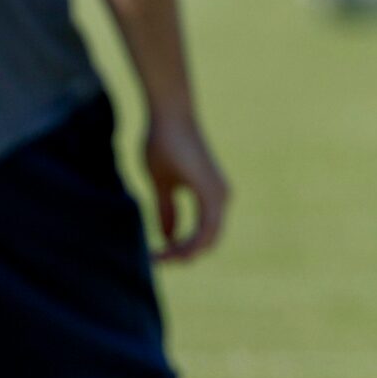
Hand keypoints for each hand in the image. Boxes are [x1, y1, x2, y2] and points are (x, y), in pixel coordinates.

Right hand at [143, 108, 229, 262]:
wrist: (169, 116)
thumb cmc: (163, 143)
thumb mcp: (162, 185)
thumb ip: (166, 211)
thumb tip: (167, 237)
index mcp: (211, 195)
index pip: (202, 234)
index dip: (180, 249)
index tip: (155, 256)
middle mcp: (222, 197)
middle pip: (207, 242)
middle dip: (182, 255)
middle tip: (156, 261)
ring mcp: (220, 195)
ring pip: (207, 240)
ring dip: (182, 253)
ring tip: (159, 258)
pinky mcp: (213, 192)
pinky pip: (205, 230)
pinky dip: (187, 243)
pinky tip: (168, 249)